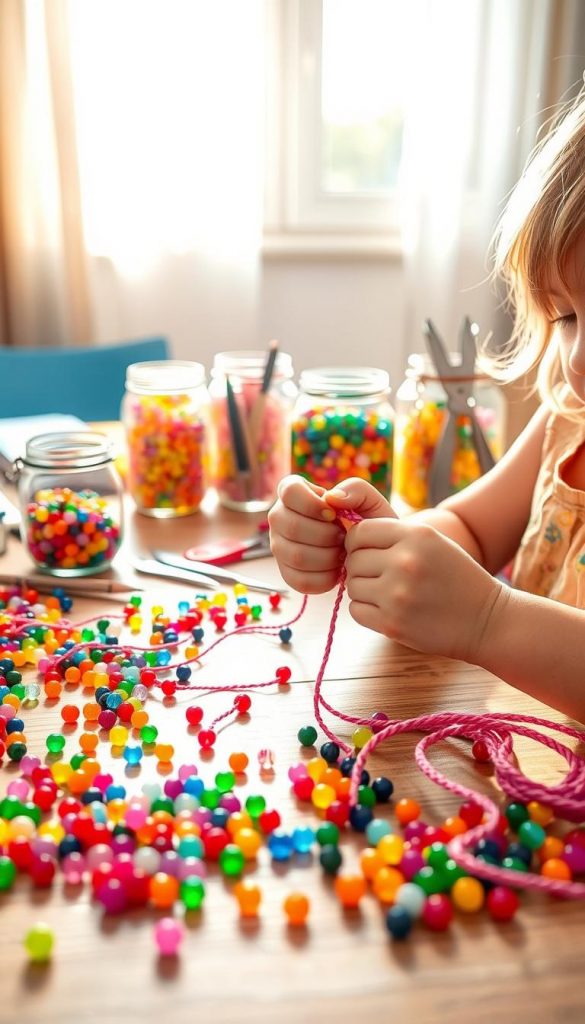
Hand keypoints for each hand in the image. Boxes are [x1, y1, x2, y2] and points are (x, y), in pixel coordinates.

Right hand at [268, 476, 393, 593]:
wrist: (372, 552)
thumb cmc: (366, 521)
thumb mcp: (369, 500)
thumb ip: (355, 489)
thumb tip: (330, 498)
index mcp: (293, 492)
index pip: (289, 492)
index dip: (311, 504)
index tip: (333, 515)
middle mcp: (280, 518)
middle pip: (291, 526)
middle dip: (325, 535)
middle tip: (342, 537)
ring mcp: (279, 546)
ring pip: (296, 556)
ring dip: (327, 557)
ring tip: (342, 553)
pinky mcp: (287, 573)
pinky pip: (300, 580)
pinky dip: (325, 578)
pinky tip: (337, 570)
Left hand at [344, 518, 504, 661]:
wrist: (486, 620)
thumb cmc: (456, 578)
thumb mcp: (433, 543)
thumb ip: (394, 536)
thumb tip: (349, 538)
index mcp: (416, 535)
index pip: (360, 531)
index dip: (357, 542)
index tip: (367, 552)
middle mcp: (404, 561)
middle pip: (353, 559)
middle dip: (361, 568)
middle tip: (380, 576)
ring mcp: (397, 594)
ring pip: (352, 586)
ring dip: (363, 590)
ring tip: (388, 593)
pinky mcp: (392, 623)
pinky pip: (356, 610)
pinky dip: (366, 611)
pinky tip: (388, 609)